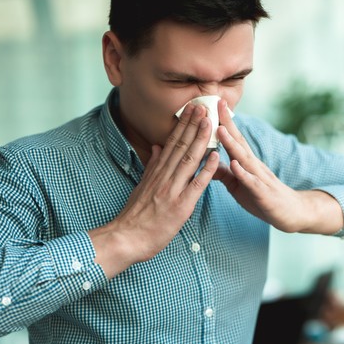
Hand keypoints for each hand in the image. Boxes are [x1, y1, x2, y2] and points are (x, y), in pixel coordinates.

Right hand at [90, 104, 219, 277]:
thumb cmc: (136, 216)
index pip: (172, 143)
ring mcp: (172, 190)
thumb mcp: (142, 186)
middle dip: (193, 125)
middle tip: (204, 106)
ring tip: (210, 122)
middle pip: (181, 146)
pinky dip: (207, 170)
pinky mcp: (180, 206)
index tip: (192, 109)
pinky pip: (196, 185)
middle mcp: (164, 177)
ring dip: (201, 140)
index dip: (184, 125)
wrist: (127, 238)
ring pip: (189, 160)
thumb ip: (153, 166)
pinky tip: (216, 157)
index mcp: (157, 172)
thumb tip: (157, 147)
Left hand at [213, 100, 343, 234]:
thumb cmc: (263, 198)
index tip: (215, 104)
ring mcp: (260, 178)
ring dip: (232, 144)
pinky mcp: (264, 194)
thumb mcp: (239, 186)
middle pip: (239, 141)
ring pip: (244, 158)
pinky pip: (252, 182)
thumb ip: (225, 174)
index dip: (223, 122)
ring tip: (220, 130)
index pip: (233, 139)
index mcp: (246, 163)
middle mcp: (253, 166)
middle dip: (228, 123)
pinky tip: (235, 164)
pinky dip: (243, 173)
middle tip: (218, 104)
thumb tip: (207, 162)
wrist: (291, 213)